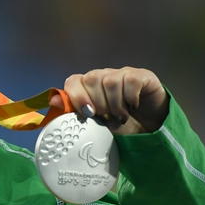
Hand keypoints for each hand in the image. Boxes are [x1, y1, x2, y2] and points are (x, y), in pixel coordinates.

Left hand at [54, 67, 168, 134]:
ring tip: (121, 115)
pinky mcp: (141, 75)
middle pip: (91, 79)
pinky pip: (130, 81)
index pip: (73, 81)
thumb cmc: (121, 127)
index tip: (87, 113)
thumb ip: (77, 114)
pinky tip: (133, 106)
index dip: (77, 96)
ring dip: (115, 104)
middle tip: (108, 117)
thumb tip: (53, 102)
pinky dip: (130, 98)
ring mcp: (122, 74)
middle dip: (99, 103)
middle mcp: (103, 76)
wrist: (151, 130)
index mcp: (89, 88)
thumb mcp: (96, 126)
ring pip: (110, 80)